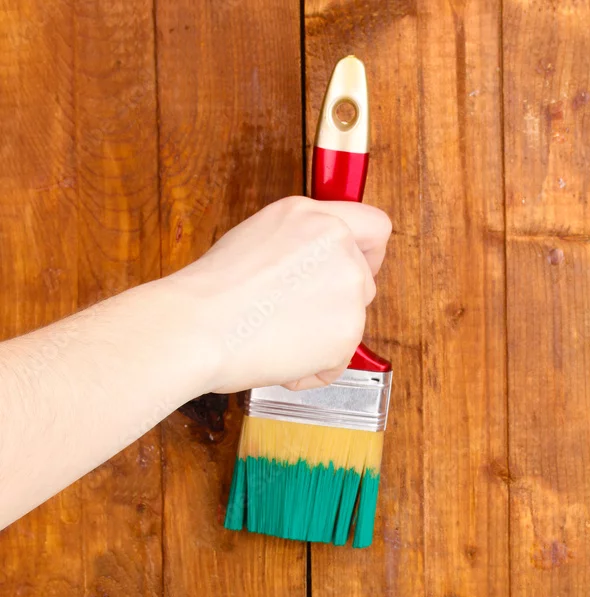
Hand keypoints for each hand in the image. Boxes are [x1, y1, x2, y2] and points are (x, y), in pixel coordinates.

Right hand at [163, 196, 391, 392]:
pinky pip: (337, 361)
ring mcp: (348, 288)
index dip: (369, 253)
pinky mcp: (347, 332)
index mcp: (313, 217)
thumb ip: (298, 247)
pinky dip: (311, 370)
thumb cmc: (210, 293)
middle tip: (292, 319)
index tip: (358, 269)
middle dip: (335, 306)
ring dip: (320, 340)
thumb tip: (312, 272)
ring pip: (351, 324)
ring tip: (274, 340)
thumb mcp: (256, 239)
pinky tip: (277, 359)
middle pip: (363, 282)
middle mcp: (338, 245)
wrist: (199, 327)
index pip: (374, 227)